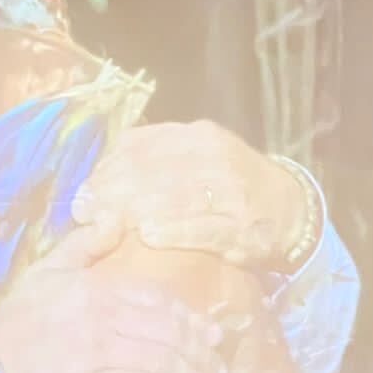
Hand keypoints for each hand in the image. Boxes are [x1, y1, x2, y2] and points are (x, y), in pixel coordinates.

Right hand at [0, 220, 225, 372]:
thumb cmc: (15, 326)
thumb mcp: (44, 274)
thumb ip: (83, 246)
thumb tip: (117, 216)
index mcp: (94, 290)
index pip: (156, 300)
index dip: (188, 318)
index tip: (211, 333)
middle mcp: (100, 320)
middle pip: (165, 332)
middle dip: (197, 351)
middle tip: (218, 366)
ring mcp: (96, 357)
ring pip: (159, 362)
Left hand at [72, 120, 321, 271]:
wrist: (290, 211)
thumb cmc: (229, 188)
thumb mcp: (195, 158)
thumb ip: (153, 158)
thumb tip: (100, 173)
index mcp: (196, 136)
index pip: (141, 147)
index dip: (106, 171)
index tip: (83, 194)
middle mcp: (212, 156)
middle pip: (151, 171)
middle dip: (112, 194)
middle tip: (86, 215)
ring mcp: (228, 191)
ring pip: (173, 197)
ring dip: (133, 212)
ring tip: (106, 226)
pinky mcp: (240, 226)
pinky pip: (203, 228)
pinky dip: (175, 231)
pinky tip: (149, 236)